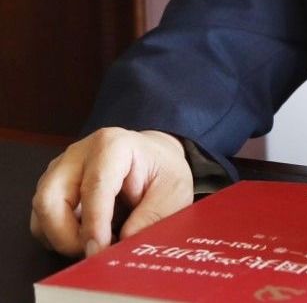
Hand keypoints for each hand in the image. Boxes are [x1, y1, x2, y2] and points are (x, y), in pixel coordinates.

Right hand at [30, 127, 193, 257]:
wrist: (152, 157)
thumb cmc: (161, 170)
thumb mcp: (174, 189)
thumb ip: (153, 215)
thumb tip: (125, 242)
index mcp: (112, 145)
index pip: (95, 185)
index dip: (94, 223)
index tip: (99, 250)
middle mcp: (78, 154)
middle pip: (50, 199)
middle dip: (67, 235)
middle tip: (95, 251)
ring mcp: (60, 170)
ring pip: (41, 213)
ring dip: (62, 238)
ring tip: (96, 242)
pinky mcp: (53, 187)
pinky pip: (42, 221)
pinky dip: (59, 237)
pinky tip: (86, 236)